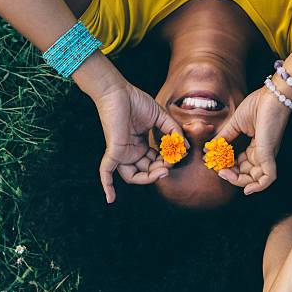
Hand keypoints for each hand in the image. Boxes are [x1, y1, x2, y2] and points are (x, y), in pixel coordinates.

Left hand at [94, 80, 187, 202]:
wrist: (118, 91)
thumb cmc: (137, 101)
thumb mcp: (161, 118)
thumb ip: (173, 131)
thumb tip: (185, 146)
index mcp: (140, 144)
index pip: (156, 161)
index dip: (168, 161)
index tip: (178, 153)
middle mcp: (131, 151)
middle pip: (147, 171)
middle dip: (161, 170)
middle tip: (172, 163)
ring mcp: (121, 152)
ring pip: (133, 176)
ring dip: (149, 178)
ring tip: (163, 171)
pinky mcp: (113, 151)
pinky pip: (107, 172)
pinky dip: (107, 186)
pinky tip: (110, 199)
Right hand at [214, 86, 290, 194]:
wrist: (271, 96)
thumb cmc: (257, 106)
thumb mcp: (235, 124)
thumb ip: (223, 138)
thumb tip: (209, 149)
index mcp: (256, 147)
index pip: (241, 164)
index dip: (227, 167)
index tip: (213, 162)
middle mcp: (263, 154)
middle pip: (247, 174)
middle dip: (231, 176)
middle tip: (218, 170)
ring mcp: (267, 155)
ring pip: (255, 179)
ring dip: (238, 181)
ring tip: (224, 173)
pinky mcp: (269, 154)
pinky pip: (268, 178)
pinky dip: (258, 186)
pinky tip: (247, 189)